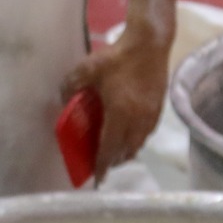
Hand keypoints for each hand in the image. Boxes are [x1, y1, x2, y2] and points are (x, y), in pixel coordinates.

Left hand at [62, 11, 175, 179]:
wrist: (149, 44)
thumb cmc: (117, 57)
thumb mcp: (86, 69)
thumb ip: (70, 86)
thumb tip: (63, 100)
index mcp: (120, 114)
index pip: (109, 148)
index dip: (102, 165)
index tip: (97, 178)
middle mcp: (138, 120)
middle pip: (126, 151)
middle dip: (113, 162)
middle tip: (102, 165)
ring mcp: (151, 115)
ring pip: (139, 144)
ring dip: (126, 152)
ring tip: (115, 154)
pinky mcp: (159, 108)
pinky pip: (146, 134)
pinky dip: (137, 140)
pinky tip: (130, 136)